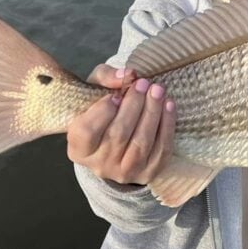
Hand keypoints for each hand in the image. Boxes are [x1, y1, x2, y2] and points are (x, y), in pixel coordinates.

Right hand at [67, 64, 175, 184]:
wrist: (118, 138)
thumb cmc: (103, 109)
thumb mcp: (95, 89)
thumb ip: (105, 77)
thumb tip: (127, 75)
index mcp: (79, 148)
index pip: (86, 132)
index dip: (102, 112)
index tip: (115, 95)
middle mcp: (99, 165)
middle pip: (117, 135)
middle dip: (133, 106)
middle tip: (143, 84)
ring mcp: (124, 172)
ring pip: (141, 144)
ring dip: (152, 113)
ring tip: (158, 90)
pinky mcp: (148, 173)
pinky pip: (161, 150)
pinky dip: (167, 126)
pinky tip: (168, 105)